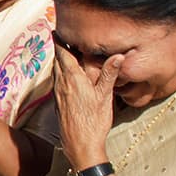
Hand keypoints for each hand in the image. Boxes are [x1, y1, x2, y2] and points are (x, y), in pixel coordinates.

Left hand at [53, 41, 121, 169]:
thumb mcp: (105, 97)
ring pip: (56, 72)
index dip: (59, 40)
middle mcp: (61, 85)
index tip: (57, 29)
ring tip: (65, 54)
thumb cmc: (93, 122)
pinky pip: (57, 83)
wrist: (80, 146)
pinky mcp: (58, 104)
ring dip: (59, 62)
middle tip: (62, 38)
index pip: (62, 54)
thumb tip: (119, 55)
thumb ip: (109, 74)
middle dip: (59, 49)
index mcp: (71, 79)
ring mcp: (57, 95)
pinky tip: (67, 78)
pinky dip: (61, 74)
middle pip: (57, 61)